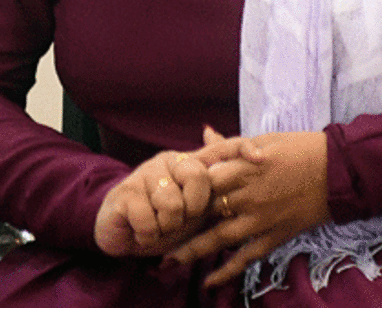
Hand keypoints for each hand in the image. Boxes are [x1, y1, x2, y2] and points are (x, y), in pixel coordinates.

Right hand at [93, 137, 258, 257]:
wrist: (119, 231)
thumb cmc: (162, 218)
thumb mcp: (196, 208)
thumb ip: (218, 187)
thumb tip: (248, 165)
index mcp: (188, 162)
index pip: (220, 147)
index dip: (242, 149)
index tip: (261, 159)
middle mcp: (168, 161)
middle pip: (198, 178)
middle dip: (192, 209)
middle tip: (179, 218)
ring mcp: (144, 174)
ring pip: (172, 204)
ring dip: (167, 227)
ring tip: (158, 226)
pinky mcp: (125, 193)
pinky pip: (149, 220)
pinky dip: (148, 234)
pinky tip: (142, 231)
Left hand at [168, 127, 331, 287]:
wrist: (338, 171)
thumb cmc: (300, 149)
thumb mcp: (263, 140)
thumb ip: (230, 145)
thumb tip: (203, 134)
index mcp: (243, 165)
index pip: (201, 178)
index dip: (179, 188)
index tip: (160, 196)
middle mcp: (247, 193)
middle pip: (203, 210)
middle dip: (177, 222)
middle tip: (152, 233)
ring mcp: (260, 217)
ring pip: (218, 238)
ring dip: (191, 251)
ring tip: (168, 262)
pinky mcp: (275, 235)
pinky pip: (245, 257)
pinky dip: (226, 271)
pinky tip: (208, 282)